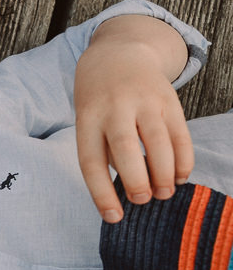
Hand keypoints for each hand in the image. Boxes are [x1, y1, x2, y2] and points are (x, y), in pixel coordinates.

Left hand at [75, 15, 191, 222]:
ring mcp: (143, 101)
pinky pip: (180, 133)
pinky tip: (180, 176)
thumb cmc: (98, 97)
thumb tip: (129, 188)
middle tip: (142, 200)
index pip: (90, 160)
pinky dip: (183, 159)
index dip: (101, 192)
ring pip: (157, 141)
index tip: (113, 218)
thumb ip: (104, 148)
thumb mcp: (88, 117)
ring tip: (164, 194)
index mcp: (86, 117)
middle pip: (124, 148)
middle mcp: (113, 107)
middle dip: (135, 180)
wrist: (119, 51)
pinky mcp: (168, 99)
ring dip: (163, 173)